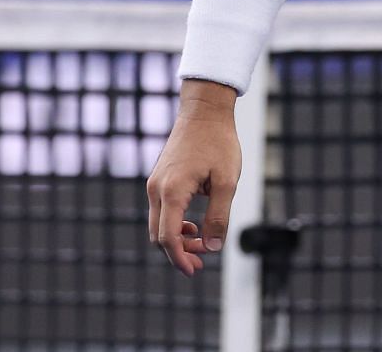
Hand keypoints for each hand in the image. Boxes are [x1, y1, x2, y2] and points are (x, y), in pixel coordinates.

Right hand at [146, 81, 241, 275]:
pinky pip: (160, 210)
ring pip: (158, 224)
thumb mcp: (227, 181)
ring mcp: (154, 183)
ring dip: (176, 238)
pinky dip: (173, 223)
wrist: (205, 111)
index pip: (167, 238)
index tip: (194, 270)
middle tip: (202, 260)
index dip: (179, 258)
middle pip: (158, 235)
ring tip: (202, 241)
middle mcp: (157, 189)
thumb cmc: (219, 143)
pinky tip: (193, 224)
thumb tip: (212, 247)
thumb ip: (219, 216)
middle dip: (178, 252)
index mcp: (172, 191)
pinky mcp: (158, 179)